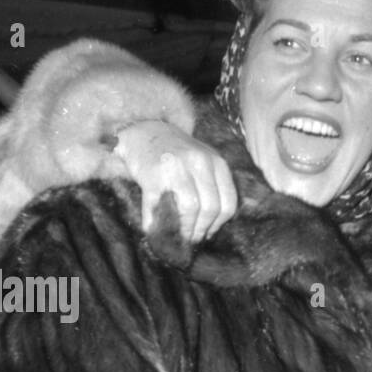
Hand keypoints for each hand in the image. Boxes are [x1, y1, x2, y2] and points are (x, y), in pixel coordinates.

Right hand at [112, 121, 237, 243]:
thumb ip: (213, 186)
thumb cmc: (176, 153)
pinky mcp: (153, 175)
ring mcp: (176, 167)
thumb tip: (212, 225)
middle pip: (210, 207)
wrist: (143, 131)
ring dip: (185, 229)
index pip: (228, 202)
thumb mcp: (203, 161)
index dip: (219, 223)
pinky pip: (158, 206)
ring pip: (190, 208)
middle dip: (202, 229)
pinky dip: (155, 223)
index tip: (209, 233)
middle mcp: (199, 162)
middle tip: (193, 239)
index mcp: (216, 161)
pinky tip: (154, 230)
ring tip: (180, 237)